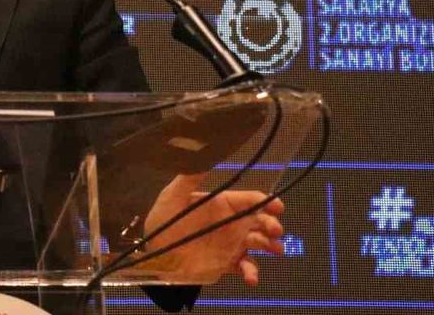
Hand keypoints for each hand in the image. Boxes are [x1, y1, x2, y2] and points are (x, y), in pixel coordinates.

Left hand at [140, 173, 284, 285]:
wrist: (156, 254)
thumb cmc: (164, 221)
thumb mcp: (172, 197)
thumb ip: (189, 178)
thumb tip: (204, 155)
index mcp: (222, 204)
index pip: (250, 199)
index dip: (266, 201)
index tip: (277, 207)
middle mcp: (231, 223)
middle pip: (260, 220)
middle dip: (272, 224)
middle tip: (275, 230)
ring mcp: (231, 244)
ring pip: (259, 243)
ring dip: (271, 246)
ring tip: (274, 250)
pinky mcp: (227, 264)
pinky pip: (246, 267)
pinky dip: (252, 272)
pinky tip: (251, 278)